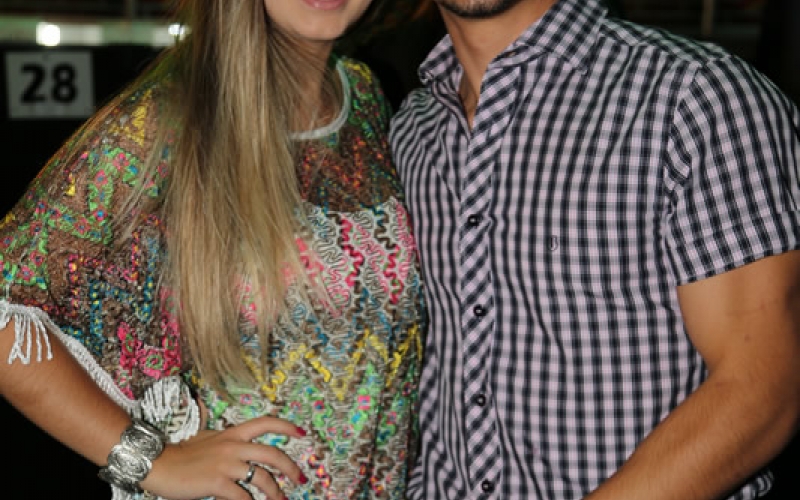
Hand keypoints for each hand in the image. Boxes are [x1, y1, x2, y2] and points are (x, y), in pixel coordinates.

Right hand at [140, 416, 307, 499]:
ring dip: (275, 492)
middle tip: (300, 479)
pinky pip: (242, 497)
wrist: (158, 463)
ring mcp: (225, 464)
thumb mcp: (210, 440)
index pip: (265, 423)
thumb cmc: (182, 454)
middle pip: (271, 453)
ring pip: (261, 477)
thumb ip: (229, 444)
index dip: (286, 427)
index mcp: (232, 433)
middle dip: (290, 467)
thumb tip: (245, 452)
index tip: (301, 433)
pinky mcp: (216, 482)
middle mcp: (233, 446)